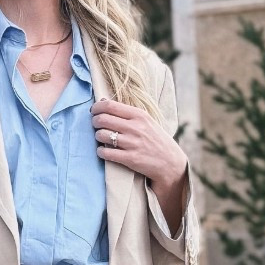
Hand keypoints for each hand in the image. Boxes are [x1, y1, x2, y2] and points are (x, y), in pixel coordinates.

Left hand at [92, 98, 189, 229]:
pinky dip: (100, 151)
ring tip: (101, 138)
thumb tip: (102, 102)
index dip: (96, 108)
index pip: (110, 106)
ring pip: (101, 135)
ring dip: (97, 136)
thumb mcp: (146, 121)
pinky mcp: (130, 159)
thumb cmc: (156, 139)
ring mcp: (132, 143)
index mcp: (139, 115)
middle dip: (95, 122)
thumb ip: (127, 112)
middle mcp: (135, 128)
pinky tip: (103, 151)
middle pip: (102, 119)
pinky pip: (105, 153)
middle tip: (96, 125)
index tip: (94, 111)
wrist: (170, 162)